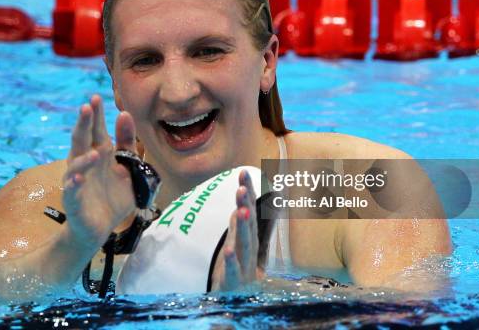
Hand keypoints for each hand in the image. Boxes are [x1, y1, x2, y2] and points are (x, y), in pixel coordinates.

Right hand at [61, 95, 136, 248]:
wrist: (100, 229)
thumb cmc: (112, 196)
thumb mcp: (127, 167)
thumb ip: (127, 142)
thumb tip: (125, 113)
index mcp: (99, 153)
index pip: (96, 130)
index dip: (96, 115)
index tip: (97, 97)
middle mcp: (85, 164)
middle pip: (81, 140)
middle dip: (83, 125)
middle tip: (87, 107)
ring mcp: (77, 181)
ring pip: (75, 165)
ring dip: (83, 159)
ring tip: (95, 153)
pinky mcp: (74, 201)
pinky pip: (72, 191)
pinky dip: (74, 184)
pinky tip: (78, 179)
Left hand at [211, 170, 263, 291]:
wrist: (237, 306)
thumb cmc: (237, 275)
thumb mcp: (238, 249)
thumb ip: (239, 230)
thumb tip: (240, 207)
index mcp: (248, 240)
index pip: (249, 212)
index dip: (247, 192)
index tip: (243, 172)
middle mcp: (249, 251)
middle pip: (248, 224)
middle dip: (246, 204)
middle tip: (242, 184)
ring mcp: (244, 267)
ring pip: (244, 244)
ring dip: (243, 227)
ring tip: (241, 209)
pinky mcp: (234, 283)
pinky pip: (233, 271)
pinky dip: (233, 260)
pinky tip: (229, 250)